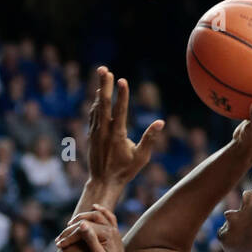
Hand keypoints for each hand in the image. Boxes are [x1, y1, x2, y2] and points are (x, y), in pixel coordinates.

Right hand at [56, 206, 130, 251]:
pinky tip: (94, 206)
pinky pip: (109, 217)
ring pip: (97, 215)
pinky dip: (102, 211)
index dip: (70, 236)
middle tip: (61, 237)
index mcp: (107, 233)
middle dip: (72, 227)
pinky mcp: (115, 233)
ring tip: (70, 224)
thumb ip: (90, 239)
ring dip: (83, 216)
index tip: (59, 244)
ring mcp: (114, 229)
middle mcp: (112, 228)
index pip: (84, 229)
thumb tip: (81, 224)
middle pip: (89, 220)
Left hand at [87, 67, 163, 186]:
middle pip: (104, 103)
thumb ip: (150, 139)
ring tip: (102, 74)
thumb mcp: (141, 158)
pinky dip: (97, 102)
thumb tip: (160, 122)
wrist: (103, 182)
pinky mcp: (91, 134)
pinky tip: (99, 94)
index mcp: (117, 136)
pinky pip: (93, 114)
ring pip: (97, 106)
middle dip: (105, 85)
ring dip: (100, 90)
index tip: (122, 80)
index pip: (120, 111)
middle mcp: (104, 131)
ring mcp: (95, 132)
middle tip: (104, 69)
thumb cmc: (125, 170)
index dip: (122, 95)